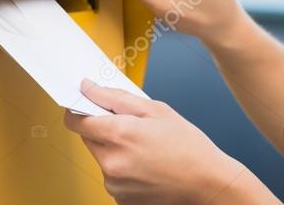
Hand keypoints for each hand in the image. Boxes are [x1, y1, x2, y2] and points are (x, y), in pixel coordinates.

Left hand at [64, 79, 261, 203]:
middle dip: (104, 128)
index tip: (88, 105)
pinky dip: (124, 168)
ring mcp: (113, 184)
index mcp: (118, 135)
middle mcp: (111, 162)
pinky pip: (112, 176)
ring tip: (146, 149)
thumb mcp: (157, 110)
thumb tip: (90, 89)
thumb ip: (117, 98)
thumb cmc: (188, 146)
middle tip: (133, 127)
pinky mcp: (119, 198)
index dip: (80, 109)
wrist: (206, 183)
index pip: (76, 120)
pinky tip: (147, 165)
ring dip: (115, 150)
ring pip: (101, 157)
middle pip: (89, 138)